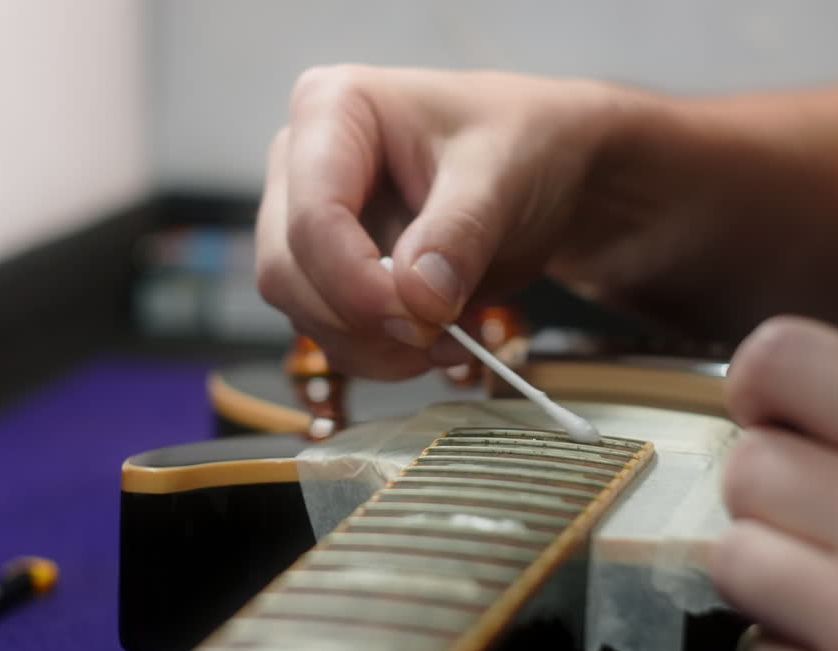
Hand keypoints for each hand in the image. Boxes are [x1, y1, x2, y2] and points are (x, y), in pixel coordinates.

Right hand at [255, 65, 637, 378]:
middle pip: (288, 271)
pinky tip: (442, 339)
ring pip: (303, 312)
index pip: (312, 217)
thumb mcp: (503, 174)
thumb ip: (459, 233)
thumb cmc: (522, 142)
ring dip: (376, 346)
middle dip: (363, 320)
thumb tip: (418, 299)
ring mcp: (309, 221)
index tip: (422, 319)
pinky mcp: (330, 270)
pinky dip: (385, 354)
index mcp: (332, 109)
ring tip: (453, 336)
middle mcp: (302, 164)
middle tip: (439, 333)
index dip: (356, 283)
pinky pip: (332, 333)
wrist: (548, 171)